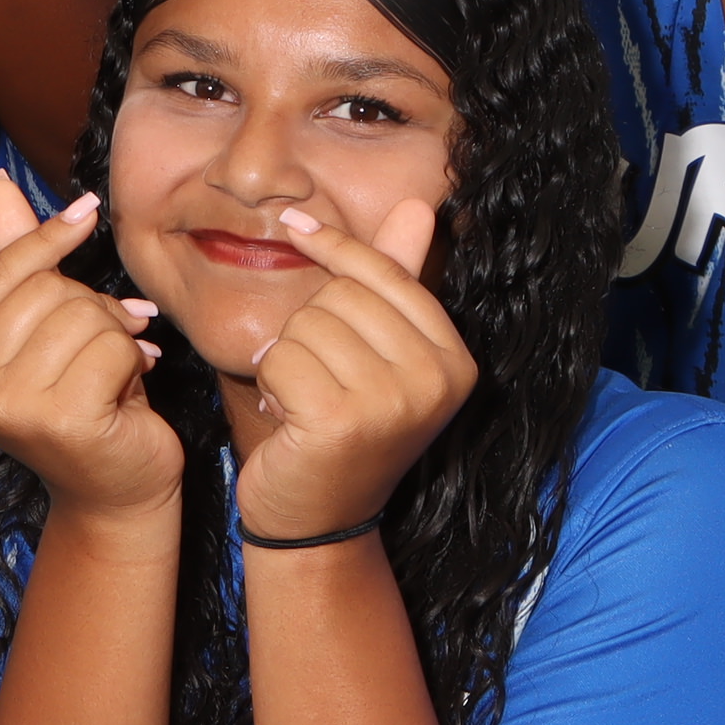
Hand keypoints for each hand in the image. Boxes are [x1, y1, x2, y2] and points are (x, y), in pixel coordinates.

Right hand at [0, 171, 182, 521]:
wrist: (115, 493)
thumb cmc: (84, 404)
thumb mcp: (44, 330)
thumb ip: (17, 260)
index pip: (0, 274)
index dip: (47, 238)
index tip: (86, 213)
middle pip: (46, 291)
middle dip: (92, 306)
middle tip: (107, 342)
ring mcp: (8, 407)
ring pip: (82, 315)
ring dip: (116, 334)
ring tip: (118, 367)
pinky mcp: (59, 420)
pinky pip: (111, 347)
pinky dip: (134, 360)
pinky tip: (130, 388)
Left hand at [227, 197, 467, 539]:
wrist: (315, 520)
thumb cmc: (341, 428)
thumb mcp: (376, 353)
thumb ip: (395, 281)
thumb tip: (416, 205)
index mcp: (455, 361)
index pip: (387, 274)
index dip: (336, 247)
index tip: (295, 225)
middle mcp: (436, 381)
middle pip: (340, 296)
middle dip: (310, 329)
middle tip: (320, 380)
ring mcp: (394, 403)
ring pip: (305, 325)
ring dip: (287, 359)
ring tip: (306, 402)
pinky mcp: (343, 421)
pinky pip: (281, 358)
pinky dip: (269, 384)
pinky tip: (288, 418)